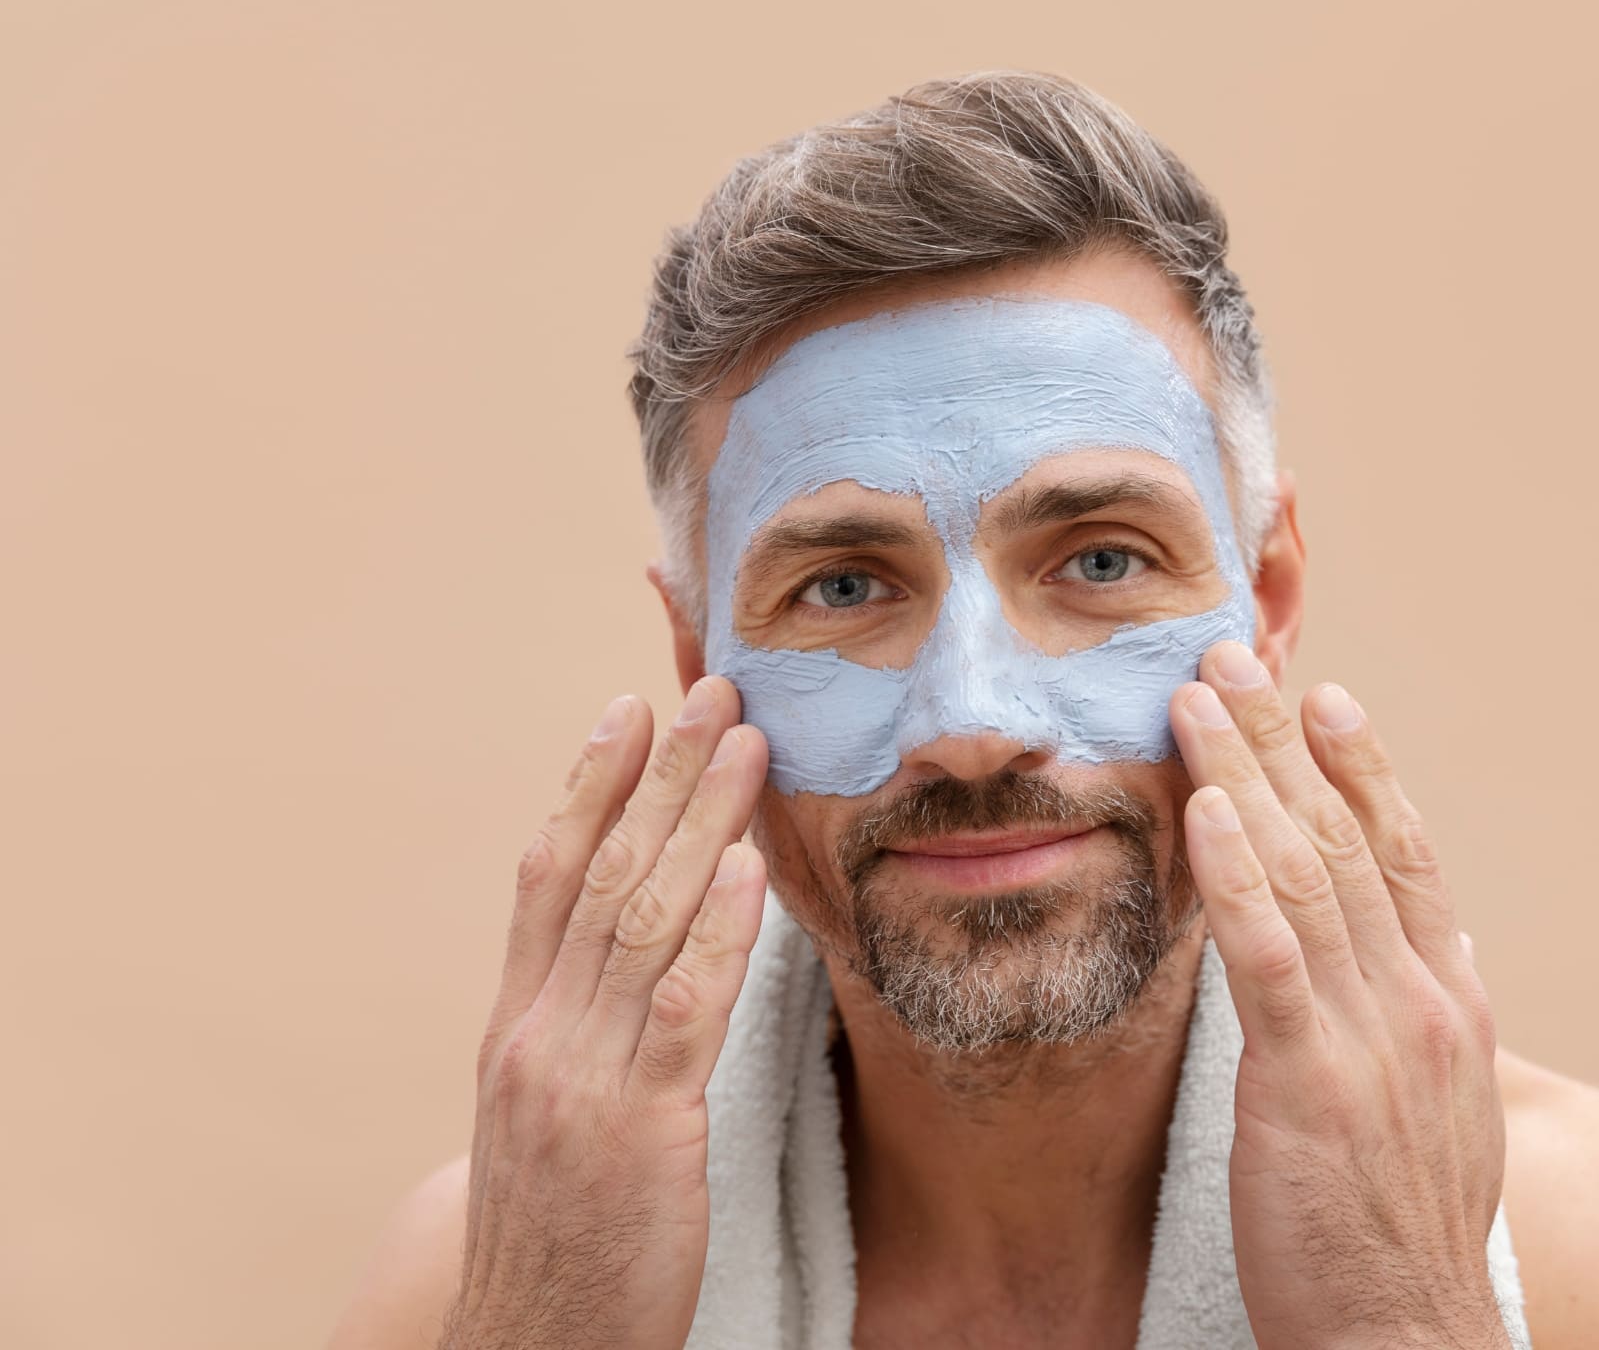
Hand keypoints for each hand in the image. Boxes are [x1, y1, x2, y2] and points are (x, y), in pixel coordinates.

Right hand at [442, 676, 769, 1349]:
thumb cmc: (557, 1237)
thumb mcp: (547, 1118)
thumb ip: (580, 1032)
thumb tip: (626, 960)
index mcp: (517, 1027)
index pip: (546, 877)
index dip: (586, 785)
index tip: (625, 709)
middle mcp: (540, 1035)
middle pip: (599, 874)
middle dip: (658, 775)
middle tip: (709, 692)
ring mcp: (582, 1077)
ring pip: (642, 920)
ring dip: (698, 821)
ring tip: (746, 743)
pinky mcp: (639, 1128)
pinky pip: (681, 1008)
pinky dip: (717, 931)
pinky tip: (749, 868)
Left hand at [1169, 642, 1510, 1349]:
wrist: (1409, 1345)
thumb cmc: (1408, 1242)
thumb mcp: (1451, 1116)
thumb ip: (1444, 1025)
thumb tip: (1458, 954)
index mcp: (1452, 1008)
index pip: (1409, 859)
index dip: (1367, 770)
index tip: (1329, 699)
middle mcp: (1422, 1004)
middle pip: (1352, 840)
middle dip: (1290, 740)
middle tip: (1238, 656)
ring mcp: (1371, 1040)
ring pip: (1307, 874)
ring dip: (1249, 772)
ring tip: (1199, 696)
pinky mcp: (1309, 1086)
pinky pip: (1269, 958)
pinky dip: (1238, 873)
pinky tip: (1206, 807)